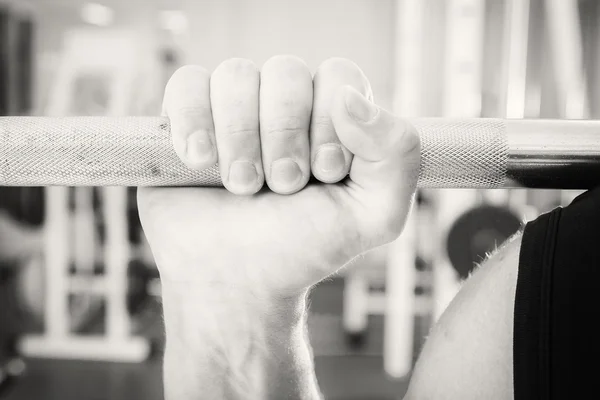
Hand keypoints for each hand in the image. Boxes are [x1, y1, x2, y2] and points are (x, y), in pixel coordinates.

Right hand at [137, 55, 419, 307]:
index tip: (323, 175)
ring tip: (242, 186)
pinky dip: (193, 120)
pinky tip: (199, 161)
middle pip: (285, 70)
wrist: (235, 279)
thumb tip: (351, 97)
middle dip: (284, 136)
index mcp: (332, 117)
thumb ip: (396, 155)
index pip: (338, 75)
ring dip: (240, 137)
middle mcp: (284, 104)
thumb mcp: (373, 215)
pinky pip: (186, 81)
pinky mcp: (187, 116)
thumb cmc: (303, 247)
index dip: (329, 122)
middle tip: (282, 186)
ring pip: (236, 74)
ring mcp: (234, 107)